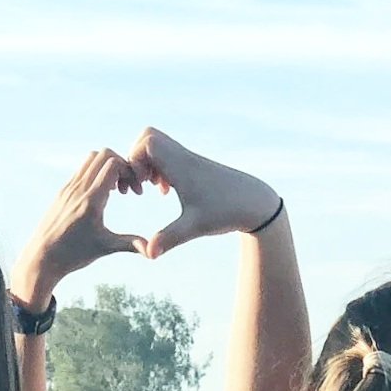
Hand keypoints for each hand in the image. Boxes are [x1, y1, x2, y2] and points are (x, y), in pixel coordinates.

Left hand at [17, 149, 143, 303]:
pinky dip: (95, 173)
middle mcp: (78, 189)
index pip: (112, 164)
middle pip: (103, 154)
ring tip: (115, 190)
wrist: (41, 258)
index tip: (134, 192)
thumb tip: (153, 252)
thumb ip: (131, 244)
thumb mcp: (105, 248)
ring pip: (90, 159)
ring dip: (107, 167)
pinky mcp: (62, 191)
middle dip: (121, 165)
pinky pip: (81, 170)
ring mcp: (68, 188)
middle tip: (126, 188)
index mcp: (91, 200)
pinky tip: (100, 195)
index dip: (129, 172)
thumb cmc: (73, 255)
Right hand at [125, 129, 279, 257]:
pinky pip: (169, 154)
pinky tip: (167, 190)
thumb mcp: (195, 227)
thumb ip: (169, 238)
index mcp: (181, 166)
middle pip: (148, 136)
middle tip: (142, 183)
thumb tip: (148, 254)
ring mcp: (189, 159)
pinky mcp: (195, 166)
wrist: (256, 203)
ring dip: (148, 163)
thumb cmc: (226, 213)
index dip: (134, 161)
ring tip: (153, 187)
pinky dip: (161, 167)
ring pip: (158, 144)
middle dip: (136, 158)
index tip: (141, 187)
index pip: (147, 142)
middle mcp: (184, 157)